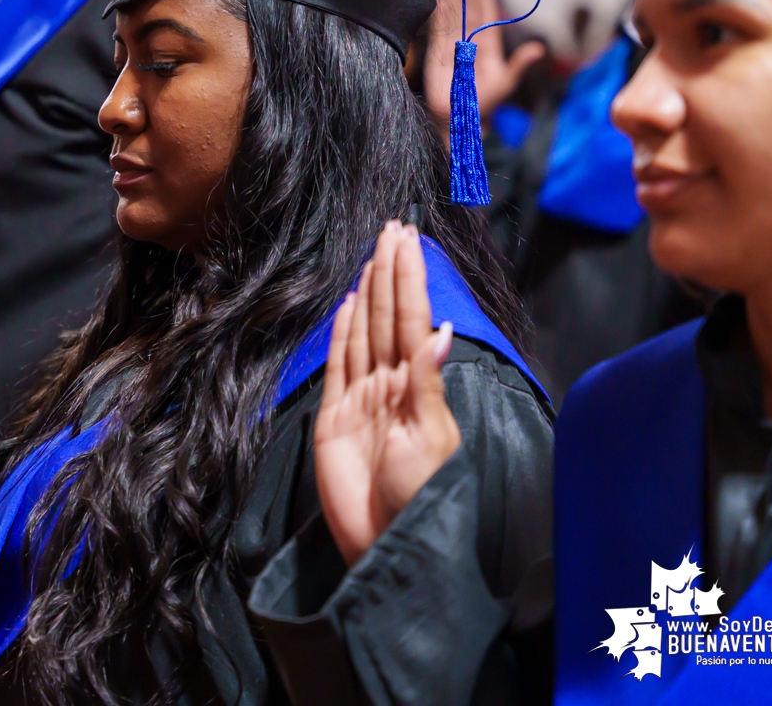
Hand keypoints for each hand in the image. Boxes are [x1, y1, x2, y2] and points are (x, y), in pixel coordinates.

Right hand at [314, 220, 461, 565]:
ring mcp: (360, 399)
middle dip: (391, 273)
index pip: (410, 319)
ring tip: (375, 255)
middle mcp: (390, 385)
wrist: (384, 543)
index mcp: (417, 387)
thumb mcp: (430, 440)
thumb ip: (426, 385)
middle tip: (393, 228)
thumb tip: (438, 331)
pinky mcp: (333, 418)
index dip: (408, 279)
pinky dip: (341, 334)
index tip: (409, 240)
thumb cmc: (417, 497)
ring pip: (364, 333)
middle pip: (386, 317)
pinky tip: (347, 305)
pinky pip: (337, 365)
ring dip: (369, 293)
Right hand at [424, 0, 544, 132]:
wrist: (459, 122)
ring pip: (453, 16)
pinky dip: (437, 15)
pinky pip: (436, 31)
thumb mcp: (505, 83)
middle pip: (468, 10)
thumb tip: (538, 49)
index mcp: (488, 46)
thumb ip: (518, 65)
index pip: (486, 15)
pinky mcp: (436, 55)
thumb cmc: (484, 105)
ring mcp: (452, 47)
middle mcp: (469, 42)